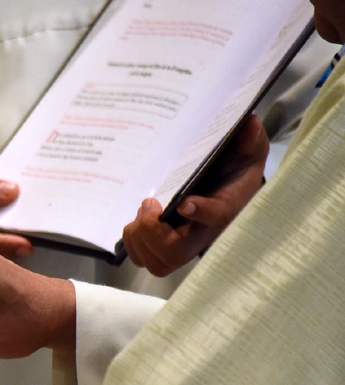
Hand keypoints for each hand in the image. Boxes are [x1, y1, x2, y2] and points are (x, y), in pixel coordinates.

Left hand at [122, 115, 268, 276]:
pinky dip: (134, 241)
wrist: (228, 186)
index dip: (200, 212)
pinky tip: (140, 219)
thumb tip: (248, 123)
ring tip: (145, 211)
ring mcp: (181, 244)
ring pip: (154, 261)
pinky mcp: (163, 247)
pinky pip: (141, 257)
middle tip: (150, 203)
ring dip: (140, 236)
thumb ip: (250, 139)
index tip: (186, 202)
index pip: (216, 216)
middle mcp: (202, 234)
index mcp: (225, 208)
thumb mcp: (248, 150)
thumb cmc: (235, 169)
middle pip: (172, 253)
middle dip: (152, 230)